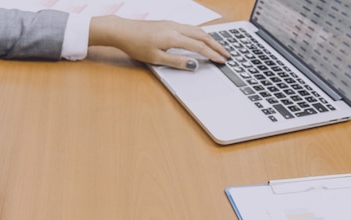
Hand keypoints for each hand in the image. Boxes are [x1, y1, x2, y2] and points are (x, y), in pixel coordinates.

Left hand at [88, 15, 229, 70]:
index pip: (199, 47)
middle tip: (228, 55)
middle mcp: (176, 28)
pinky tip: (203, 38)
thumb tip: (194, 65)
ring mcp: (173, 24)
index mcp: (174, 38)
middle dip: (217, 46)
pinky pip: (191, 27)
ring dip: (211, 39)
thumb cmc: (136, 45)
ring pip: (198, 30)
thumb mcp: (156, 59)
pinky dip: (201, 34)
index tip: (222, 61)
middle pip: (203, 36)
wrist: (123, 31)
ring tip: (219, 47)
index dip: (213, 55)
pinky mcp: (169, 23)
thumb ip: (176, 62)